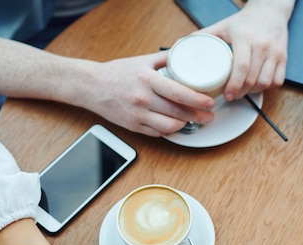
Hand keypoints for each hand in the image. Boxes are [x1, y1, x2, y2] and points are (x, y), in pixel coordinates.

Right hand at [79, 51, 215, 136]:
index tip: (210, 102)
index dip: (198, 100)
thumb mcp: (142, 61)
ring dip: (185, 125)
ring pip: (170, 126)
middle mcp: (143, 99)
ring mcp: (138, 115)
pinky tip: (175, 124)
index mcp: (147, 80)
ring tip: (193, 120)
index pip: (179, 93)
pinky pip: (158, 133)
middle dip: (198, 117)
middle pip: (178, 112)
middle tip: (210, 116)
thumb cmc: (117, 73)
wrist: (91, 86)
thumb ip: (165, 58)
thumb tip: (185, 53)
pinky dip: (169, 130)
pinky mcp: (134, 127)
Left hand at [201, 0, 293, 100]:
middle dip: (241, 93)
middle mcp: (262, 45)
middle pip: (252, 79)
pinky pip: (277, 81)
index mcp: (244, 37)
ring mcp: (275, 52)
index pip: (241, 68)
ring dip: (253, 92)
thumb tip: (180, 46)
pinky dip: (267, 87)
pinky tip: (258, 85)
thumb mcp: (222, 26)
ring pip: (265, 82)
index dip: (234, 86)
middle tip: (231, 96)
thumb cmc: (244, 21)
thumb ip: (203, 36)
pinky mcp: (284, 57)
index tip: (227, 95)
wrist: (270, 10)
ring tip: (243, 91)